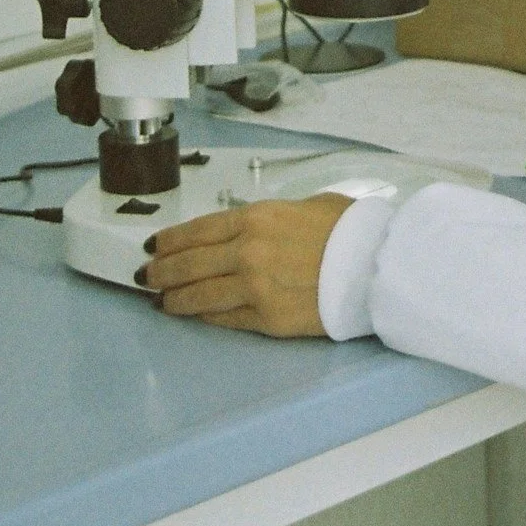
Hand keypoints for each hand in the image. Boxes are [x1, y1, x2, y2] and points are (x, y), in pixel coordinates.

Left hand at [142, 194, 351, 336]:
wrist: (377, 266)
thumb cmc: (351, 231)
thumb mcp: (307, 206)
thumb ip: (271, 218)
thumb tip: (250, 229)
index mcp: (256, 218)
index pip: (196, 231)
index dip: (169, 241)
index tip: (154, 247)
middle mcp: (247, 252)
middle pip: (187, 264)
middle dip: (161, 272)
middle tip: (148, 276)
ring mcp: (253, 288)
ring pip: (198, 296)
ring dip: (175, 299)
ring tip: (163, 301)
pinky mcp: (266, 319)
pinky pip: (224, 319)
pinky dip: (205, 317)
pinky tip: (195, 315)